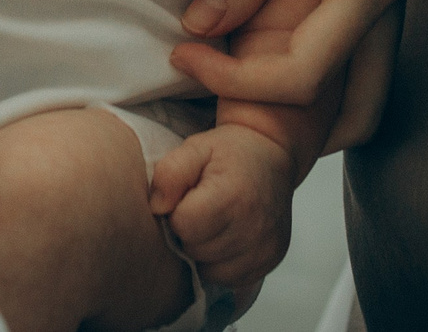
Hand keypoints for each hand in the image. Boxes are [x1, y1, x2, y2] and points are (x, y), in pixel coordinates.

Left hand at [147, 124, 294, 290]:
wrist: (271, 156)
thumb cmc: (229, 153)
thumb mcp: (195, 148)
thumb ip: (170, 173)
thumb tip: (157, 208)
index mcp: (232, 196)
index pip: (184, 225)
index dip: (178, 213)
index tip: (188, 198)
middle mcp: (253, 226)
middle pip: (196, 250)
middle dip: (191, 233)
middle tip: (202, 210)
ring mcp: (264, 248)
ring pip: (211, 271)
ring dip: (204, 252)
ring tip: (214, 224)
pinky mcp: (271, 261)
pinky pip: (231, 280)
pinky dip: (222, 264)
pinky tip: (226, 239)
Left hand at [170, 0, 403, 115]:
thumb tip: (202, 25)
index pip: (306, 74)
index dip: (239, 81)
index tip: (184, 53)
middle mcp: (392, 0)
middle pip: (359, 110)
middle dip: (295, 126)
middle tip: (229, 99)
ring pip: (366, 88)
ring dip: (314, 105)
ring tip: (248, 80)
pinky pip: (359, 50)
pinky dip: (323, 70)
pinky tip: (274, 43)